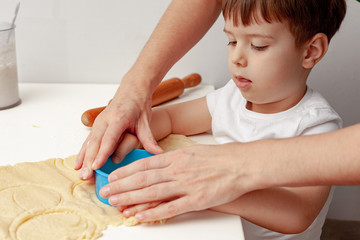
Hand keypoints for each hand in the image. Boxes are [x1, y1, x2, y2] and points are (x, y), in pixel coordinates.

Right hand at [74, 75, 162, 179]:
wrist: (132, 89)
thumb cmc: (138, 105)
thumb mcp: (145, 121)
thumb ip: (149, 139)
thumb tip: (159, 154)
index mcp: (118, 118)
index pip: (109, 138)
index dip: (102, 153)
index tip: (96, 166)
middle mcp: (105, 119)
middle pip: (95, 142)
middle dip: (89, 160)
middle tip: (86, 175)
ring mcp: (99, 122)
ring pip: (89, 142)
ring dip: (83, 158)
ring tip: (81, 174)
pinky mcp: (97, 126)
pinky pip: (88, 141)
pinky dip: (82, 153)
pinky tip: (78, 165)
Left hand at [99, 143, 255, 221]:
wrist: (241, 164)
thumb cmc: (218, 158)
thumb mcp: (192, 152)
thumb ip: (174, 160)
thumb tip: (157, 167)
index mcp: (176, 157)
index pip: (144, 164)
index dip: (126, 172)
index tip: (113, 177)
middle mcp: (177, 170)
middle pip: (143, 179)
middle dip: (122, 186)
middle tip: (106, 193)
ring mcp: (186, 185)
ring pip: (153, 193)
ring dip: (131, 199)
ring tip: (116, 204)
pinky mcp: (196, 199)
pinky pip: (171, 207)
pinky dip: (153, 212)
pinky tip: (140, 216)